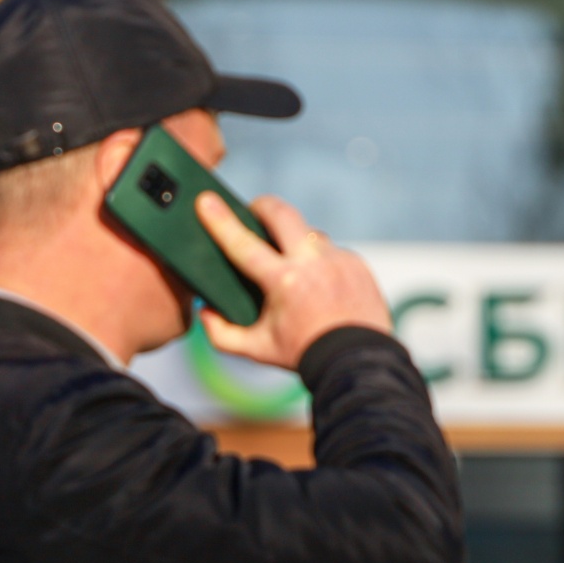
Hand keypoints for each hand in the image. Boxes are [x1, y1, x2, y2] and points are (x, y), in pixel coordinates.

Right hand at [194, 191, 391, 370]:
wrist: (358, 362)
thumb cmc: (305, 355)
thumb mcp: (258, 350)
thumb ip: (222, 334)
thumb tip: (205, 310)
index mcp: (284, 282)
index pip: (243, 244)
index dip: (220, 220)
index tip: (206, 200)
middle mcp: (312, 264)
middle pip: (281, 213)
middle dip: (262, 206)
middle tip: (253, 211)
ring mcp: (338, 260)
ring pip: (308, 233)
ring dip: (294, 241)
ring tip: (290, 262)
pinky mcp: (356, 263)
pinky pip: (330, 251)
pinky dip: (319, 261)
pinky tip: (317, 281)